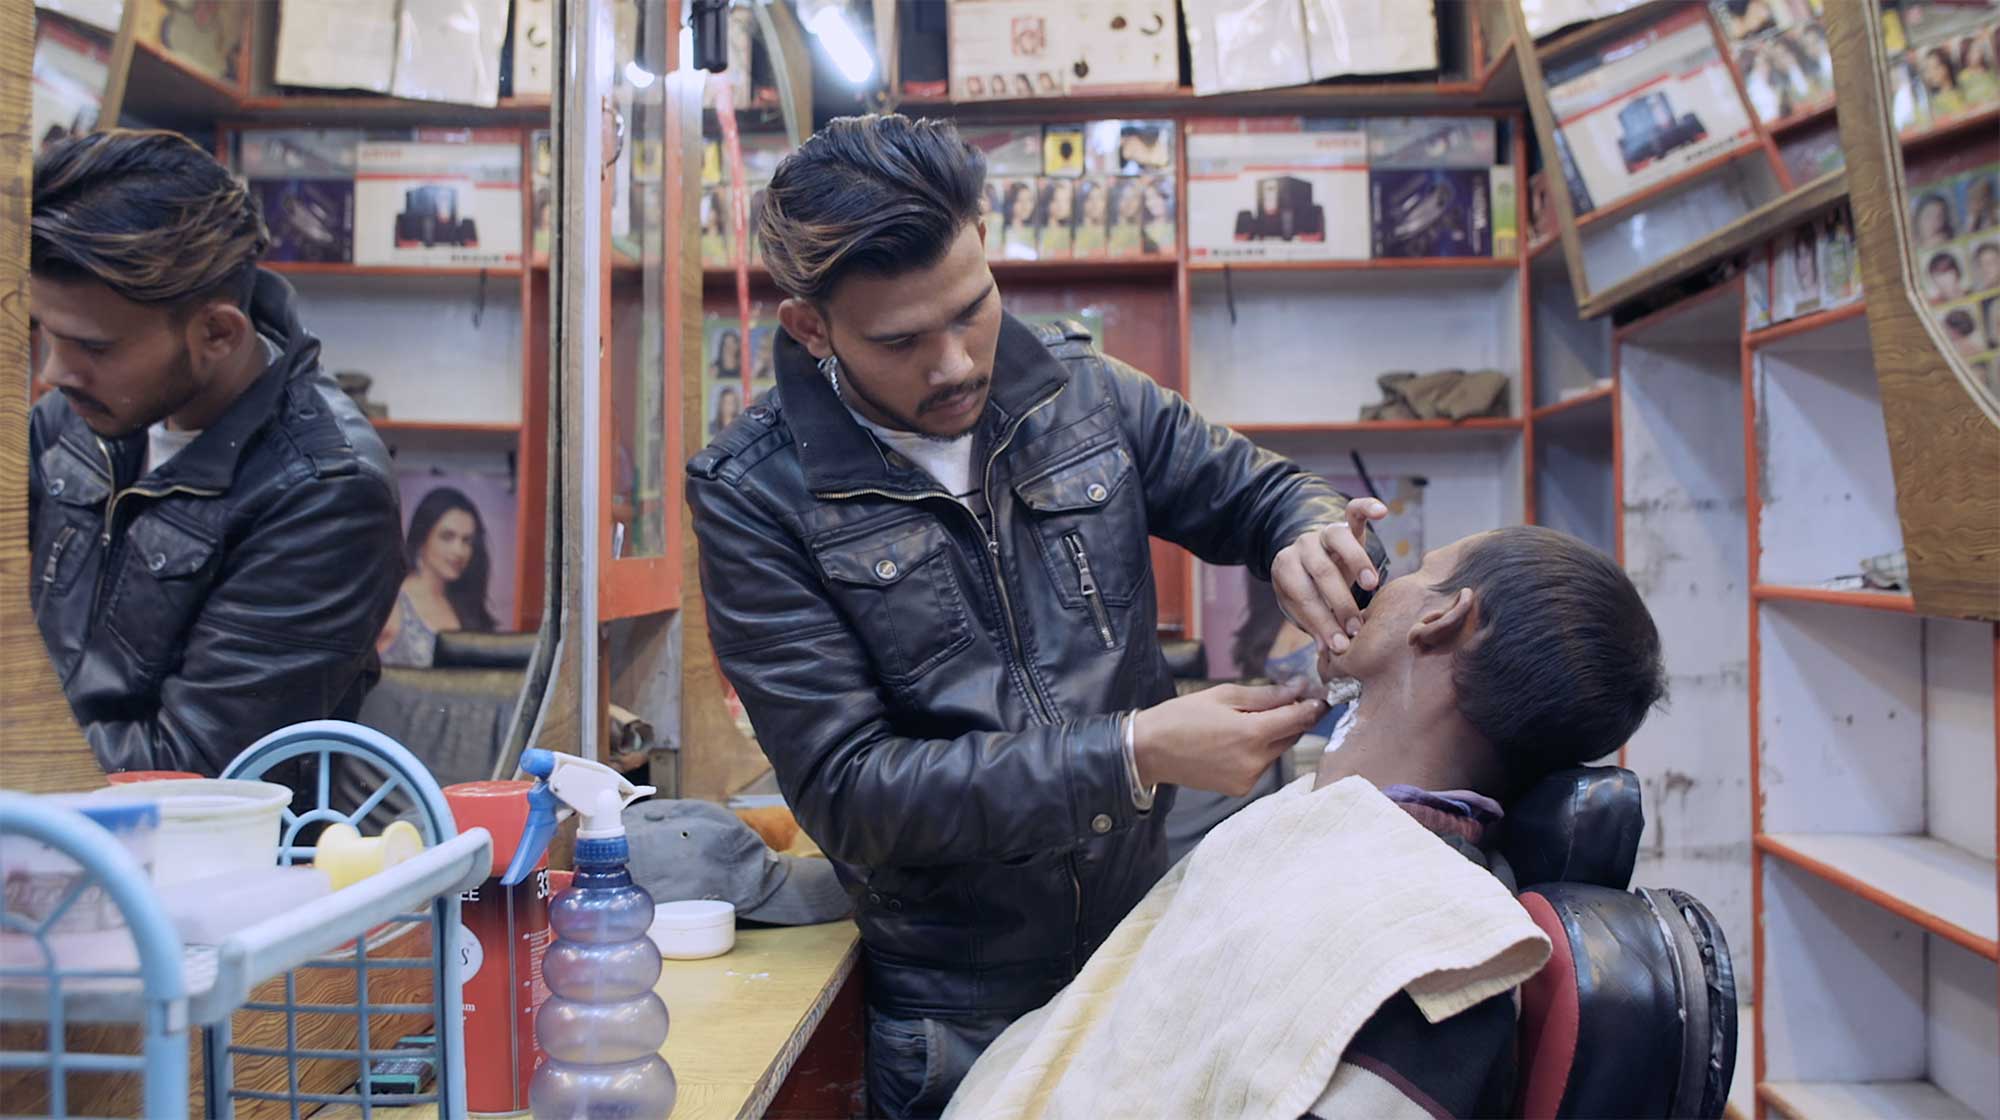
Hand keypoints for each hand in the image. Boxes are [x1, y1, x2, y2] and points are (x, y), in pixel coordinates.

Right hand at [1131, 681, 1328, 796]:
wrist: (1150, 751)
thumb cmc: (1182, 717)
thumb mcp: (1224, 695)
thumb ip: (1266, 695)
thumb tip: (1298, 689)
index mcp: (1252, 734)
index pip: (1298, 718)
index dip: (1312, 706)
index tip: (1320, 696)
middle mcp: (1256, 761)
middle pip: (1291, 736)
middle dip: (1292, 718)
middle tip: (1287, 700)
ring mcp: (1248, 778)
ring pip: (1277, 751)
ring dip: (1274, 735)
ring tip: (1250, 720)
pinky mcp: (1240, 789)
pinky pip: (1261, 765)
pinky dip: (1258, 752)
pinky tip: (1236, 741)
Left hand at [1270, 498, 1388, 655]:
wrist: (1305, 560)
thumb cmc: (1306, 591)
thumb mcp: (1301, 607)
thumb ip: (1315, 623)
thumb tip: (1332, 651)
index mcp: (1285, 568)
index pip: (1303, 597)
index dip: (1320, 623)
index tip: (1338, 647)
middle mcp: (1302, 547)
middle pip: (1321, 572)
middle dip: (1340, 604)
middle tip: (1356, 630)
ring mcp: (1323, 533)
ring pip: (1339, 541)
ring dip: (1357, 563)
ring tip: (1371, 586)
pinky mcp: (1344, 523)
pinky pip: (1355, 512)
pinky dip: (1368, 507)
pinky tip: (1382, 511)